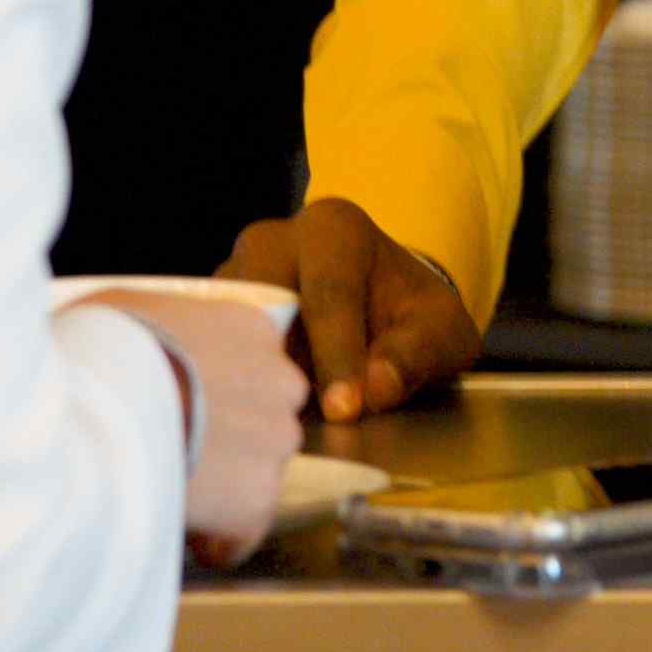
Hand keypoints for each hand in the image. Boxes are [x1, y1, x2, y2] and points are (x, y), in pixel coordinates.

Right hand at [112, 286, 310, 565]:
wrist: (104, 402)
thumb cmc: (101, 347)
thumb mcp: (126, 311)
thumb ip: (159, 328)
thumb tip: (134, 346)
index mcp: (250, 328)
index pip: (254, 363)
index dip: (220, 391)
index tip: (187, 406)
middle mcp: (279, 381)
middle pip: (266, 416)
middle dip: (232, 437)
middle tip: (180, 452)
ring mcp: (274, 440)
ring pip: (259, 471)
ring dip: (226, 486)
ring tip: (173, 494)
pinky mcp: (258, 497)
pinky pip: (245, 529)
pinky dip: (221, 539)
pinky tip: (190, 540)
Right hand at [223, 195, 481, 425]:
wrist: (380, 309)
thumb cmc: (411, 317)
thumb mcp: (441, 332)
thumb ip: (417, 354)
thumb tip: (375, 388)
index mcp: (334, 230)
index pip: (329, 294)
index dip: (336, 355)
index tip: (344, 409)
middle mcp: (274, 241)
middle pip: (262, 302)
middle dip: (280, 363)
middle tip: (296, 419)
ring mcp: (234, 273)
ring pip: (226, 324)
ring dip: (246, 373)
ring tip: (270, 422)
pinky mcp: (211, 308)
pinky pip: (210, 341)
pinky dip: (227, 377)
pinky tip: (245, 413)